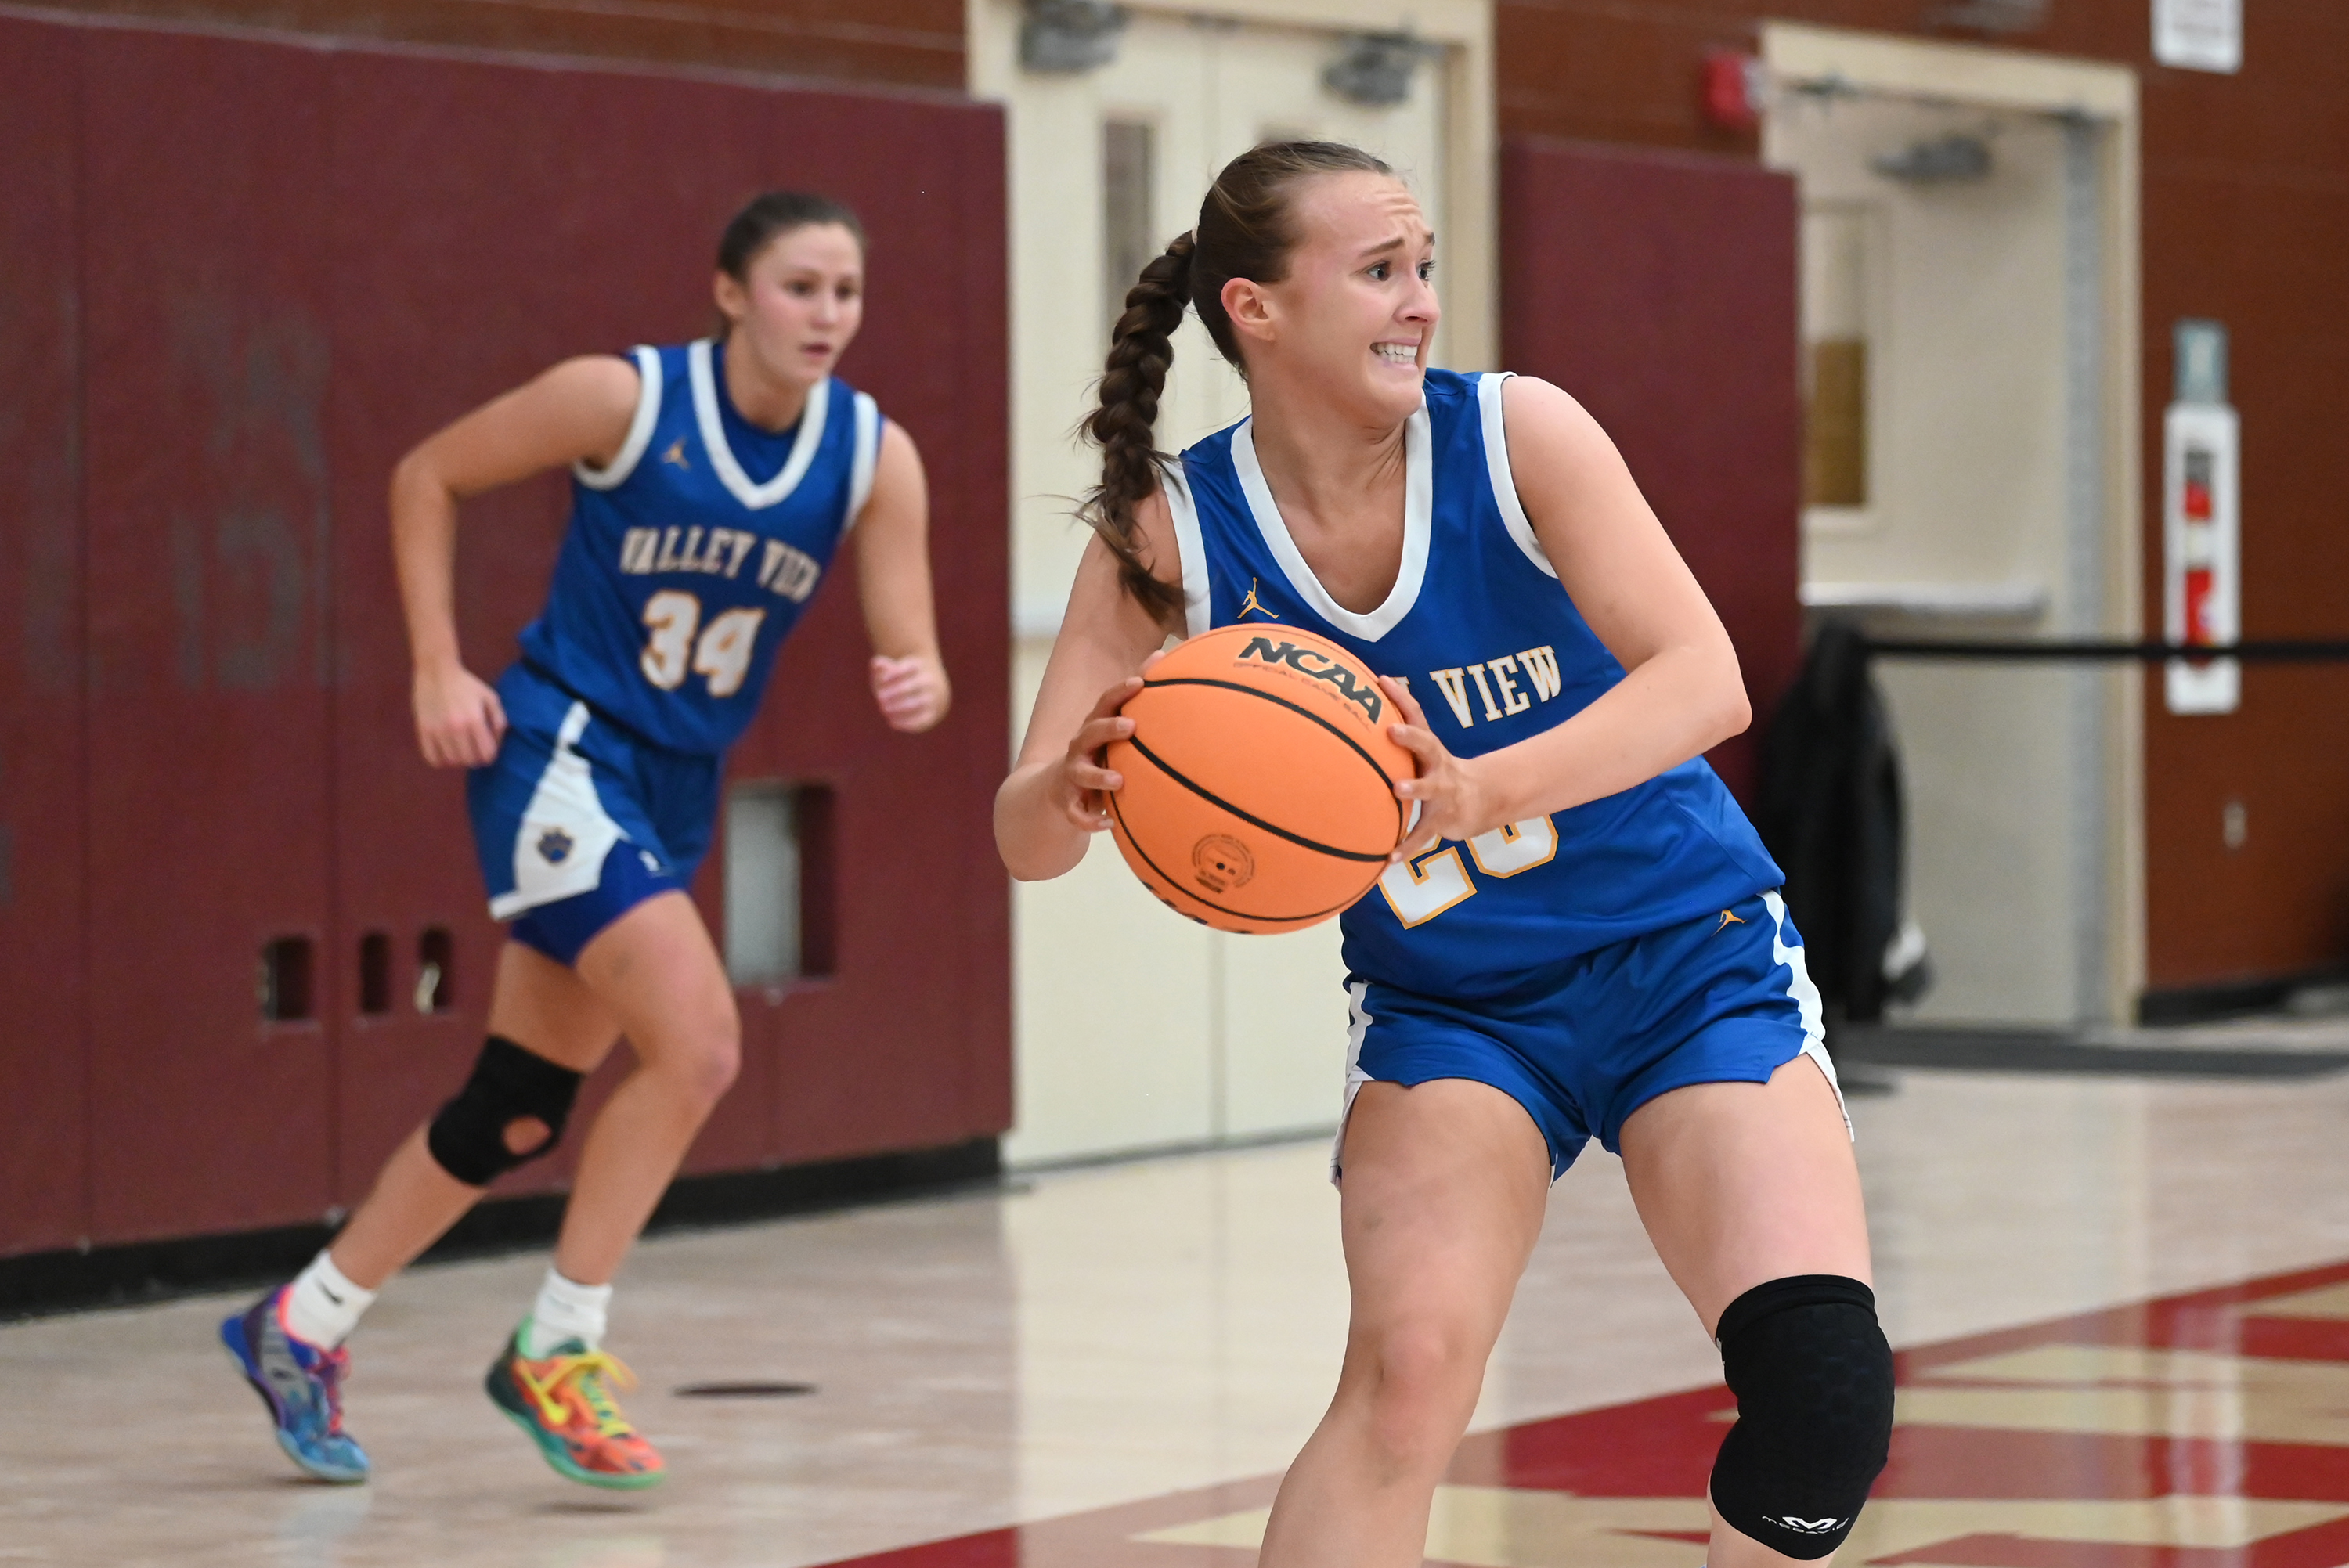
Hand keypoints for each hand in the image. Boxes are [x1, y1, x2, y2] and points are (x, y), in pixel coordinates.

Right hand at [413, 662, 506, 767]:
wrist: (437, 671)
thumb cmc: (467, 684)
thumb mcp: (491, 697)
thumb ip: (499, 720)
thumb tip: (497, 743)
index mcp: (475, 720)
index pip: (486, 754)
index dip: (490, 756)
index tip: (488, 751)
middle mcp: (456, 728)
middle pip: (469, 760)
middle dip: (475, 759)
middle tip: (474, 751)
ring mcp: (438, 730)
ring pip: (451, 761)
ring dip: (458, 760)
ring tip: (460, 750)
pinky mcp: (423, 730)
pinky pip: (431, 757)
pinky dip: (440, 760)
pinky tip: (445, 752)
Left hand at [871, 654, 950, 732]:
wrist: (927, 692)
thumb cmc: (902, 679)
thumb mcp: (892, 671)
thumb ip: (883, 666)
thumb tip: (876, 663)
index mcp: (920, 667)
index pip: (909, 667)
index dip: (896, 672)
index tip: (882, 679)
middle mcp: (929, 682)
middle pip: (912, 686)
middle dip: (895, 692)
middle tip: (879, 698)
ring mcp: (932, 698)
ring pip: (917, 703)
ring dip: (899, 707)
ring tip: (883, 709)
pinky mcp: (931, 715)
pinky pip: (922, 719)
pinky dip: (907, 722)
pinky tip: (891, 721)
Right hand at [1050, 671, 1148, 832]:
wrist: (1056, 791)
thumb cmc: (1099, 755)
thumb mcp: (1114, 732)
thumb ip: (1137, 701)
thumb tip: (1163, 655)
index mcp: (1095, 727)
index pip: (1105, 703)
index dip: (1120, 692)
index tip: (1140, 682)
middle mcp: (1080, 747)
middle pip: (1090, 732)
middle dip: (1108, 728)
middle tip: (1131, 726)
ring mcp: (1072, 775)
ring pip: (1080, 773)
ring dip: (1098, 776)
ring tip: (1118, 781)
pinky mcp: (1068, 802)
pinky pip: (1075, 814)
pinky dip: (1090, 821)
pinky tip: (1108, 825)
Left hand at [1381, 675, 1499, 860]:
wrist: (1482, 802)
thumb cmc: (1438, 773)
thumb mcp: (1422, 754)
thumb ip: (1396, 741)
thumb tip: (1350, 720)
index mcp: (1429, 747)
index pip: (1416, 715)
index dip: (1401, 697)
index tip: (1381, 679)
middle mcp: (1438, 765)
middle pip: (1428, 745)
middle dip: (1411, 736)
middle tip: (1392, 729)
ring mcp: (1443, 792)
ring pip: (1429, 789)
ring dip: (1414, 788)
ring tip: (1396, 789)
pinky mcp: (1443, 820)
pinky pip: (1424, 834)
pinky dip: (1408, 846)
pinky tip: (1389, 858)